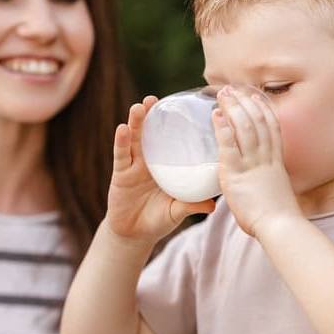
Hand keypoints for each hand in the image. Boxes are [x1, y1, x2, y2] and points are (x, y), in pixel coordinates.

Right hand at [106, 96, 215, 245]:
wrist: (135, 234)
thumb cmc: (158, 219)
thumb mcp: (178, 211)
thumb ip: (191, 205)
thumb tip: (213, 205)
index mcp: (166, 166)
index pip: (170, 140)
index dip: (173, 125)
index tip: (181, 107)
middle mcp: (149, 161)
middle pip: (149, 133)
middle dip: (150, 116)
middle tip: (154, 100)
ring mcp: (134, 166)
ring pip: (134, 140)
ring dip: (135, 122)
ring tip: (139, 107)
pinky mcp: (121, 174)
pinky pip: (121, 155)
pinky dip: (121, 142)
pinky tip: (121, 128)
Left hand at [212, 85, 301, 237]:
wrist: (280, 226)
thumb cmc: (277, 219)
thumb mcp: (274, 194)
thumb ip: (264, 185)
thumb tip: (257, 187)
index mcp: (276, 162)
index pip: (272, 128)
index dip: (263, 109)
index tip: (255, 95)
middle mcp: (266, 158)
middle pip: (258, 121)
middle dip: (245, 102)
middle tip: (232, 87)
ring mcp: (253, 163)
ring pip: (245, 127)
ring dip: (232, 107)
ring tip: (221, 93)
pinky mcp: (237, 173)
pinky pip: (229, 145)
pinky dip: (222, 127)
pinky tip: (215, 115)